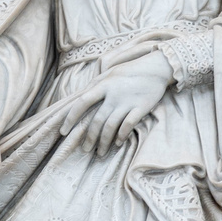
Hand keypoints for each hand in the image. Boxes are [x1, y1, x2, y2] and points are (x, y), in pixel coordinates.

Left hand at [60, 50, 174, 155]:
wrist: (157, 67)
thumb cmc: (131, 70)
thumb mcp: (110, 72)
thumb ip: (96, 84)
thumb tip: (80, 96)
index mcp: (103, 84)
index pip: (81, 103)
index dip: (71, 118)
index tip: (64, 131)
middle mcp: (113, 94)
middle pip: (97, 120)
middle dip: (89, 138)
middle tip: (85, 149)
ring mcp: (127, 101)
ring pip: (110, 126)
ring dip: (104, 142)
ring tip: (100, 153)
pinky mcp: (141, 107)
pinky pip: (128, 125)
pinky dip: (121, 136)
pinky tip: (118, 143)